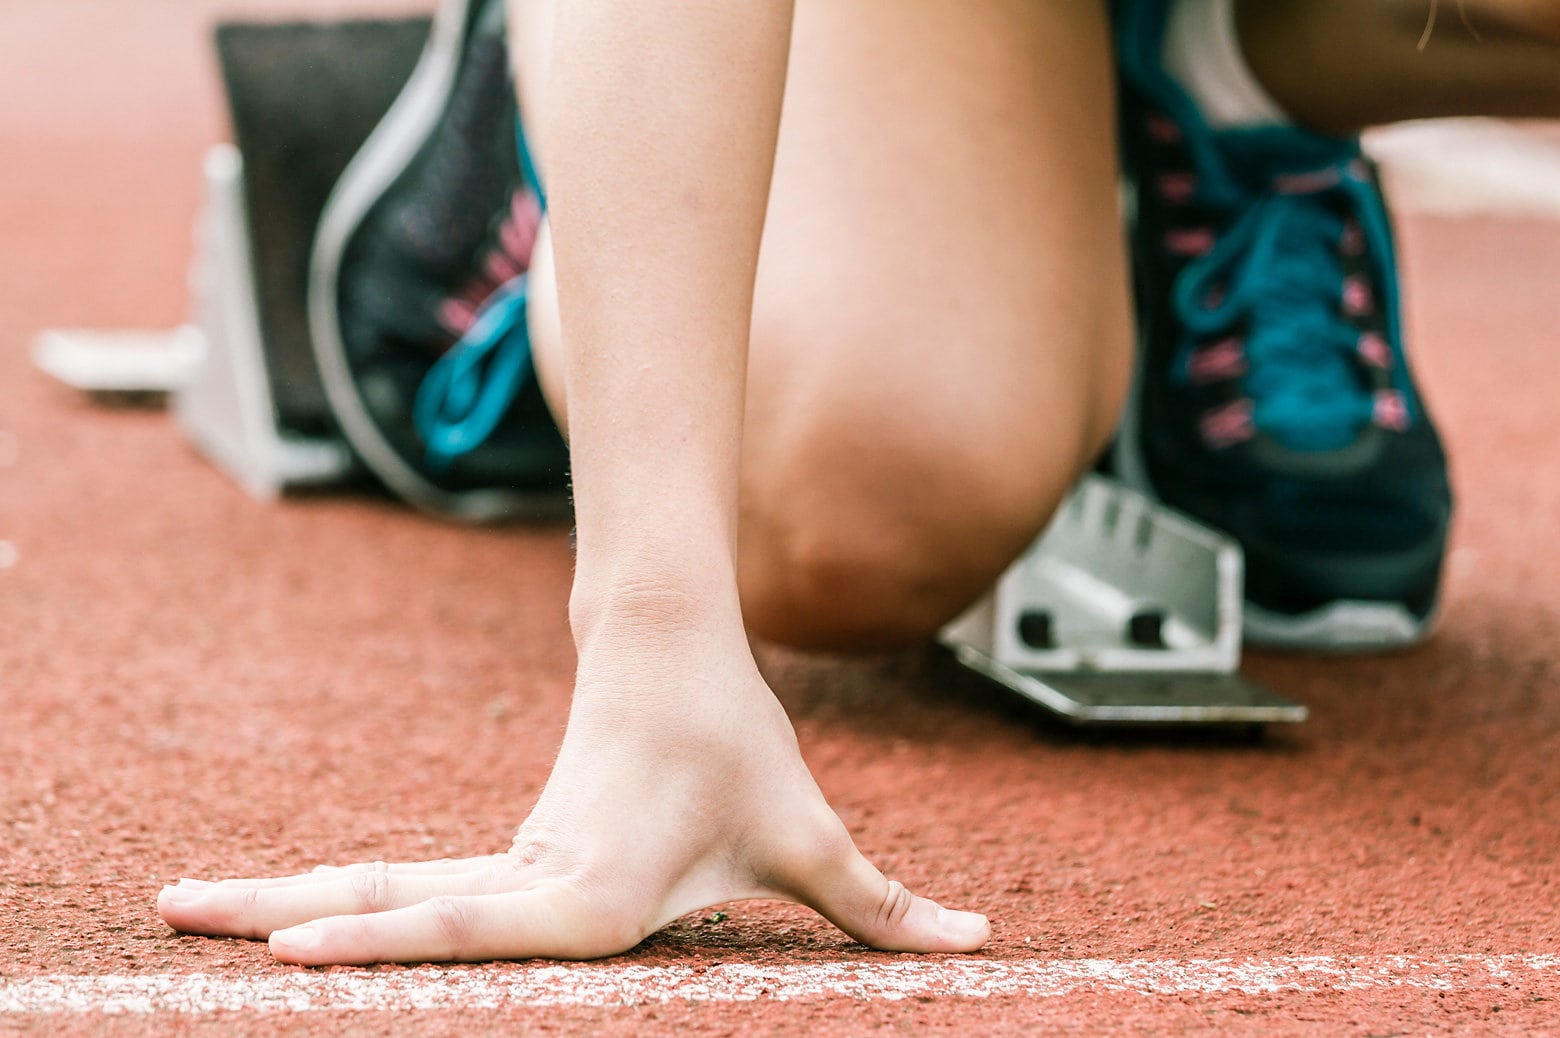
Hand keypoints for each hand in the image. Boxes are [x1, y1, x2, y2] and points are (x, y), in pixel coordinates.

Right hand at [157, 633, 989, 963]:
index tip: (299, 943)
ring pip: (379, 882)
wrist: (674, 649)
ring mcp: (503, 862)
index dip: (392, 933)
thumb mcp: (812, 839)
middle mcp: (533, 877)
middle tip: (177, 919)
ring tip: (180, 911)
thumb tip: (979, 941)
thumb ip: (885, 906)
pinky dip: (330, 900)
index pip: (481, 920)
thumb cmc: (738, 748)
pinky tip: (271, 918)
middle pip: (394, 899)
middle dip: (286, 916)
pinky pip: (401, 882)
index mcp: (595, 884)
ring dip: (282, 897)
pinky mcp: (497, 854)